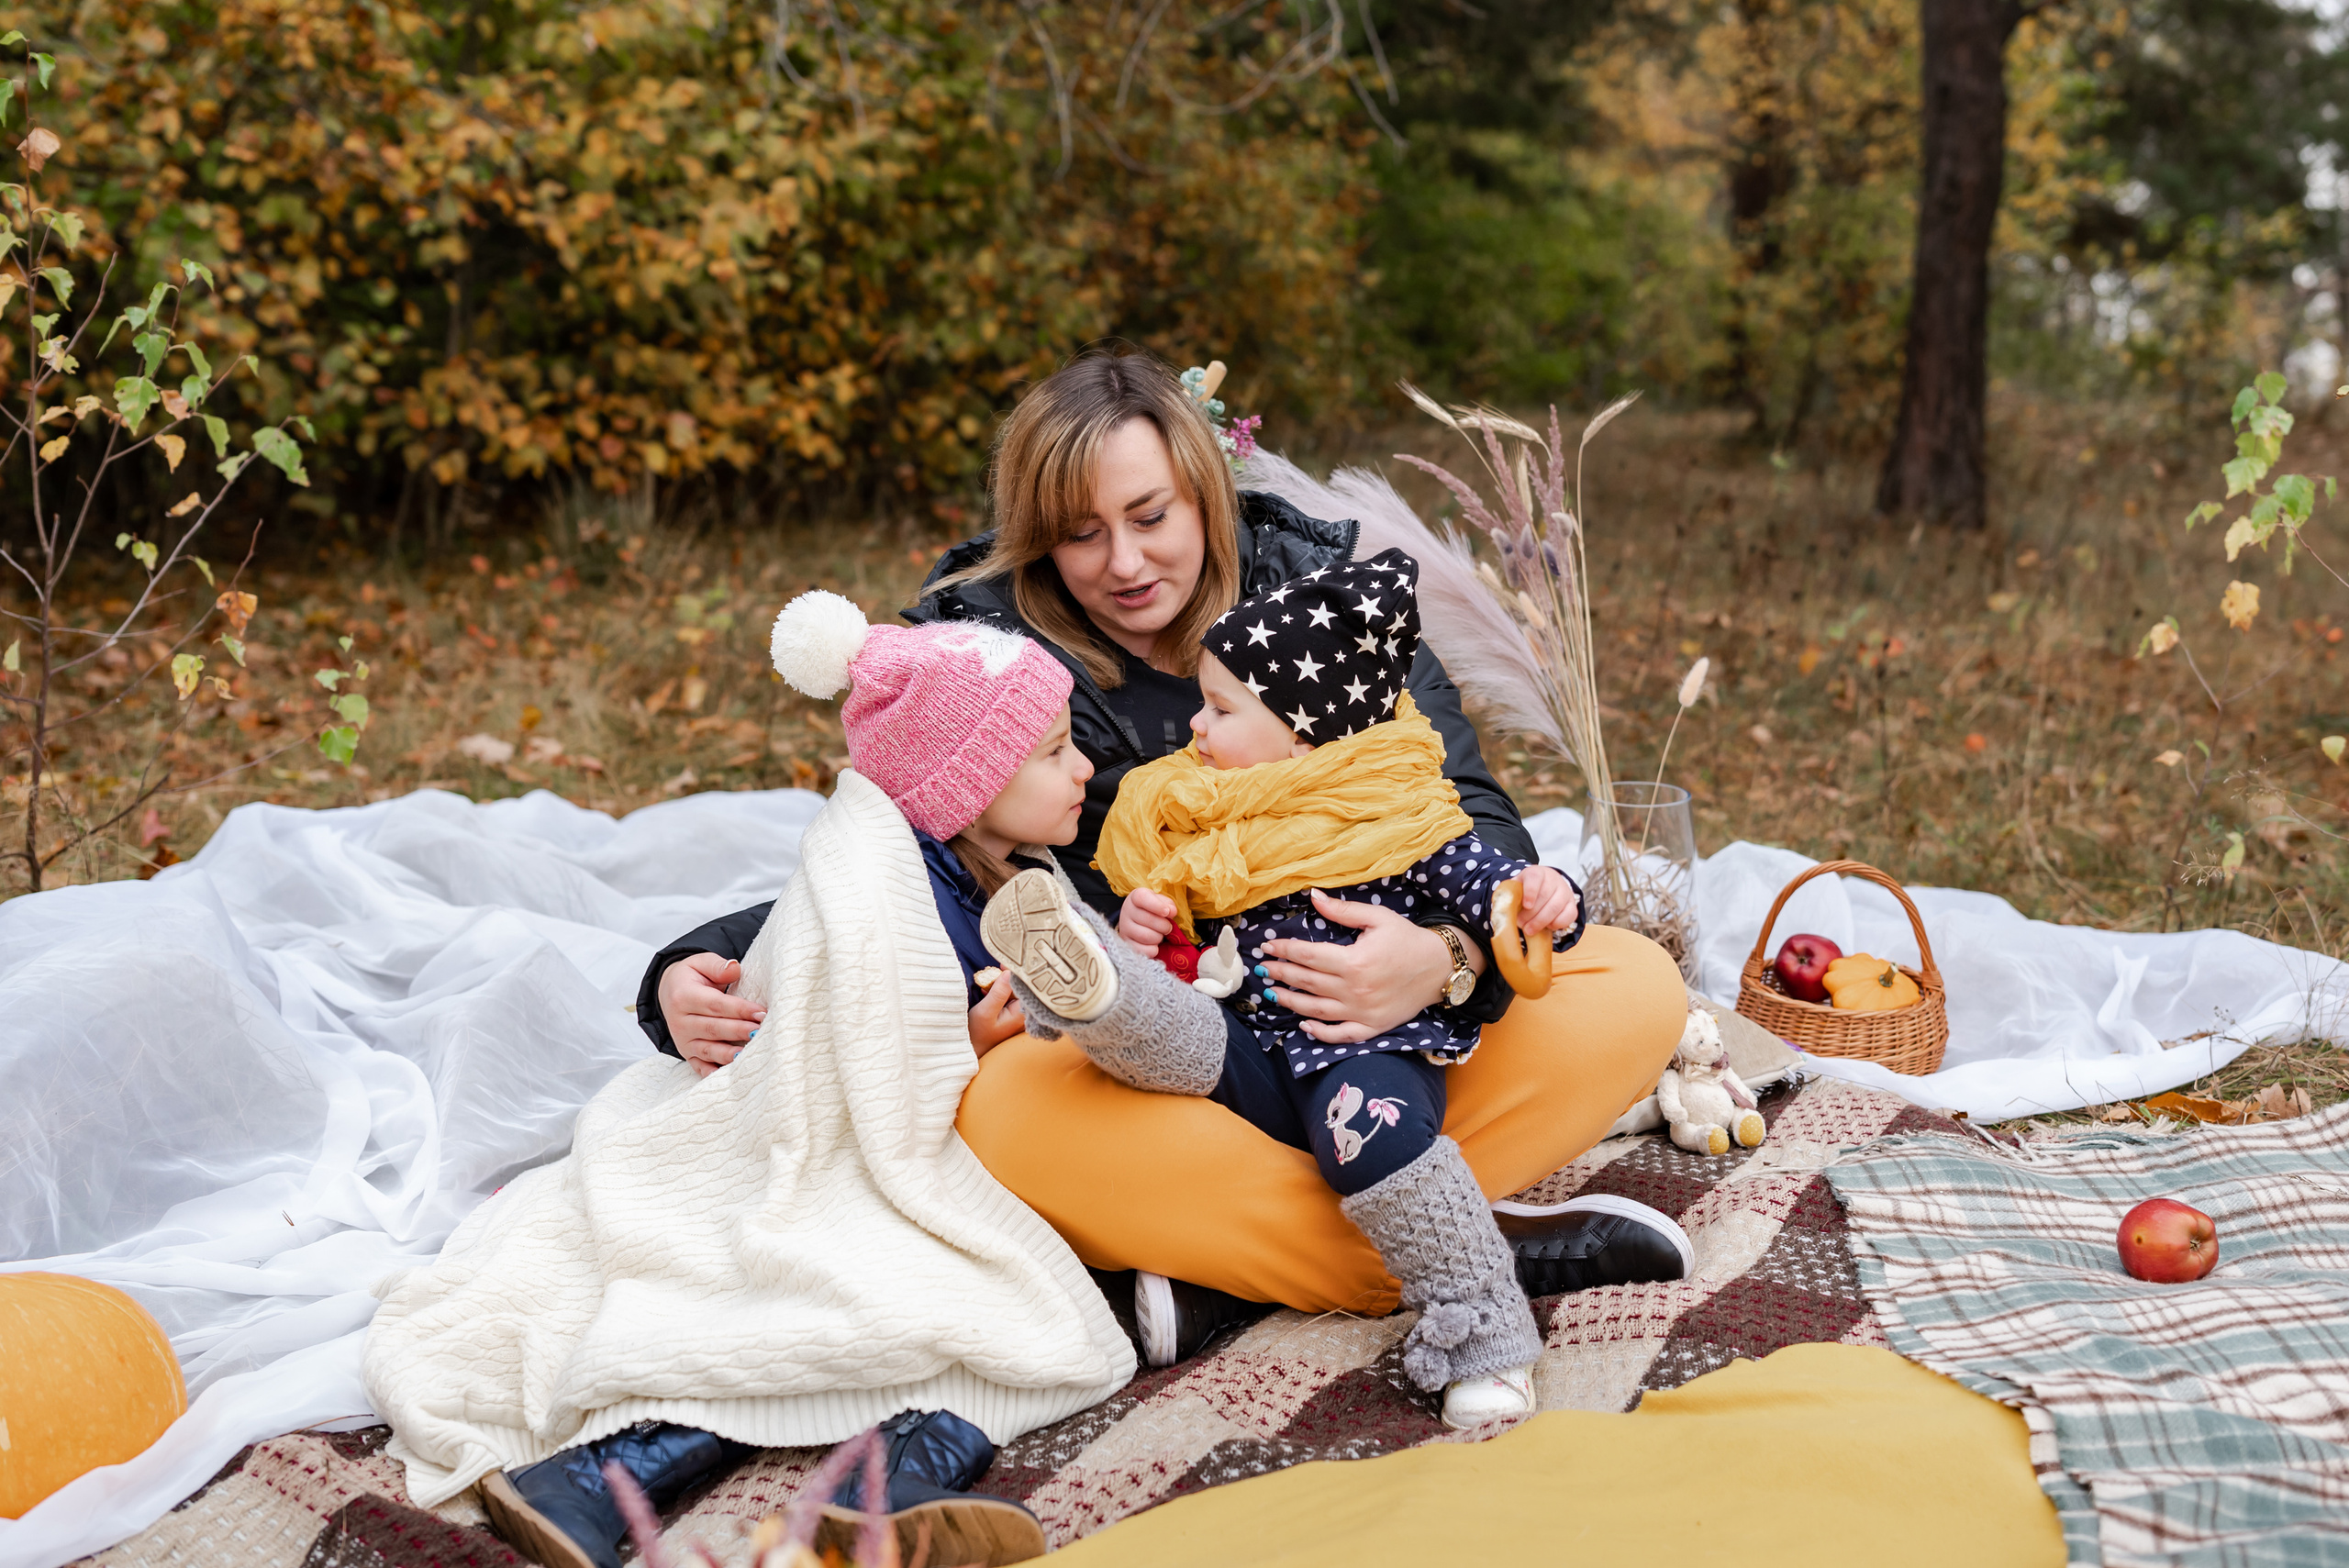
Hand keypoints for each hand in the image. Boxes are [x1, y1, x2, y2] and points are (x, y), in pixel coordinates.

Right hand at [658, 952, 766, 1077]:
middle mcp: (680, 1022)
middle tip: (761, 1032)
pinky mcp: (687, 1054)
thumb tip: (734, 969)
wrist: (669, 992)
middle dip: (739, 1031)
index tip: (762, 1013)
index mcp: (683, 997)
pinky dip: (714, 1073)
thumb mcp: (700, 963)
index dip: (740, 1010)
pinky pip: (700, 1067)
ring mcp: (683, 1041)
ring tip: (750, 1055)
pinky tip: (732, 1075)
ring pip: (708, 1050)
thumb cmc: (692, 977)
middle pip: (713, 1029)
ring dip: (730, 1054)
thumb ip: (717, 966)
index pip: (716, 1005)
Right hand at [968, 977, 1027, 1058]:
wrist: (968, 1049)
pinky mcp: (1009, 1015)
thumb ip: (999, 993)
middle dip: (1007, 977)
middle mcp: (1023, 1015)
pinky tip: (986, 991)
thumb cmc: (976, 1035)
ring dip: (1000, 983)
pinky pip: (1007, 996)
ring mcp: (1017, 1015)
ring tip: (987, 983)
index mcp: (1022, 1015)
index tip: (1003, 964)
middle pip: (1021, 987)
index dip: (1016, 973)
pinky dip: (998, 990)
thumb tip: (1010, 973)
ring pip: (1013, 991)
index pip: (1026, 987)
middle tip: (993, 970)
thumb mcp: (985, 1012)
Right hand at [1117, 888, 1176, 954]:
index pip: (1142, 898)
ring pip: (1146, 936)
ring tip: (1159, 934)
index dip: (1157, 906)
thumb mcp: (1161, 902)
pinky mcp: (1126, 943)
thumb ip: (1168, 905)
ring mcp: (1124, 928)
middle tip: (1168, 927)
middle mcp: (1127, 911)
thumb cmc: (1153, 909)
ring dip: (1159, 937)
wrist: (1137, 919)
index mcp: (1135, 897)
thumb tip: (1172, 912)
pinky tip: (1154, 944)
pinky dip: (1153, 949)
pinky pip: (1144, 950)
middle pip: (1148, 920)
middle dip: (1164, 926)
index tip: (1167, 912)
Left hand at [1258, 890, 1482, 1044]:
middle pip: (1307, 983)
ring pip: (1316, 1011)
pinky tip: (1304, 1026)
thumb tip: (1312, 896)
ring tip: (1273, 994)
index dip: (1284, 950)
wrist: (1440, 968)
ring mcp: (1362, 1012)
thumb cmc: (1408, 939)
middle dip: (1281, 974)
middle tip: (1263, 968)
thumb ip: (1342, 910)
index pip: (1307, 956)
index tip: (1268, 946)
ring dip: (1290, 1003)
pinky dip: (1319, 1034)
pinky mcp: (1372, 1027)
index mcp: (1353, 961)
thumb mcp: (1377, 918)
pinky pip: (1340, 1035)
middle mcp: (1354, 990)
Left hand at [1515, 865, 1579, 934]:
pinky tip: (1547, 926)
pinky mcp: (1572, 905)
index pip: (1535, 878)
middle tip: (1521, 924)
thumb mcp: (1516, 888)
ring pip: (1556, 907)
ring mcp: (1565, 891)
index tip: (1526, 905)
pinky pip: (1569, 916)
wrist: (1543, 888)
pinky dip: (1557, 924)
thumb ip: (1509, 895)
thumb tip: (1502, 908)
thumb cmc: (1526, 891)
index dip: (1530, 892)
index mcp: (1536, 873)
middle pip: (1545, 896)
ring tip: (1529, 930)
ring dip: (1541, 921)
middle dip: (1531, 914)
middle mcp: (1553, 879)